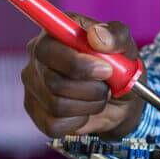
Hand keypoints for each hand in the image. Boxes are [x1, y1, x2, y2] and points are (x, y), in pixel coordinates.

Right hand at [22, 15, 145, 137]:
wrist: (120, 101)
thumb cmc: (119, 67)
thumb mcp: (126, 47)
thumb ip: (115, 35)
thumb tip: (96, 35)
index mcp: (55, 33)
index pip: (48, 49)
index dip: (76, 64)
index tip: (105, 70)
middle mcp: (38, 57)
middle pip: (53, 81)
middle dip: (90, 89)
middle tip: (107, 87)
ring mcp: (33, 85)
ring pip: (56, 105)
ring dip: (89, 105)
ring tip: (99, 97)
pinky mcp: (35, 111)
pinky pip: (53, 125)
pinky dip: (78, 122)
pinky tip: (85, 111)